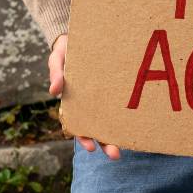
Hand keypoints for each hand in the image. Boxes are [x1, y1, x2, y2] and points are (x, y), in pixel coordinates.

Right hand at [48, 34, 120, 159]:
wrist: (83, 36)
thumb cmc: (67, 50)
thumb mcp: (57, 59)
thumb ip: (56, 72)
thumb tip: (53, 91)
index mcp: (74, 102)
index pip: (78, 125)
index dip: (84, 137)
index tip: (90, 148)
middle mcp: (90, 104)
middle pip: (98, 128)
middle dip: (105, 144)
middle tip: (115, 156)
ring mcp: (104, 98)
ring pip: (111, 120)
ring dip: (117, 135)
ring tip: (127, 148)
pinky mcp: (115, 88)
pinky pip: (122, 104)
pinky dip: (128, 115)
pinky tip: (139, 124)